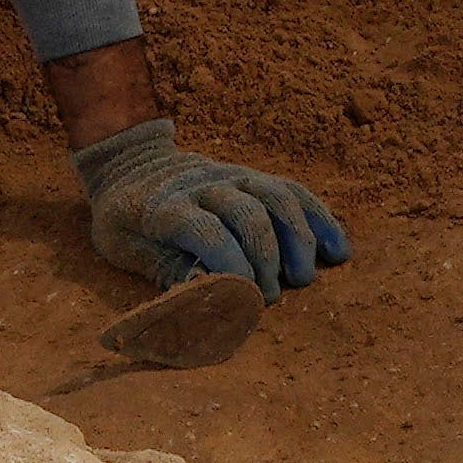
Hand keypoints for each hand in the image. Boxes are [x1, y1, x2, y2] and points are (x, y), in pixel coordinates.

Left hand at [72, 117, 347, 293]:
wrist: (132, 164)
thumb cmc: (126, 220)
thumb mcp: (124, 248)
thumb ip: (164, 270)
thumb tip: (207, 298)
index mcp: (165, 206)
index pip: (205, 230)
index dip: (229, 264)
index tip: (243, 296)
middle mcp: (204, 184)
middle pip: (248, 213)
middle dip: (266, 257)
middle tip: (272, 294)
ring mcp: (234, 176)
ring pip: (277, 198)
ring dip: (298, 239)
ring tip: (303, 278)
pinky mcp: (255, 177)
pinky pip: (295, 192)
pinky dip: (320, 220)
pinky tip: (338, 251)